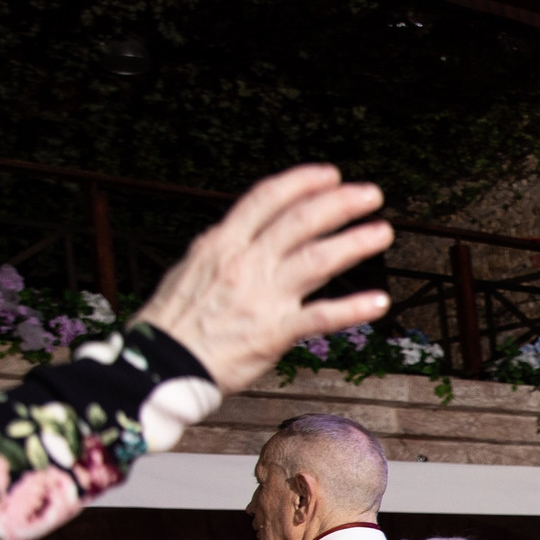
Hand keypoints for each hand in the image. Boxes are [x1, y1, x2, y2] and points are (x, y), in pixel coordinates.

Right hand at [133, 165, 395, 393]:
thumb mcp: (190, 269)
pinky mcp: (273, 333)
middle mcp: (244, 264)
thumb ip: (224, 250)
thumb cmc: (172, 323)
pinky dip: (353, 308)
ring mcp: (261, 297)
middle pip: (300, 221)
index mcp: (221, 244)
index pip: (266, 199)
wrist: (157, 365)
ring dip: (355, 243)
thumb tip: (242, 231)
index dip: (302, 182)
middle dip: (340, 203)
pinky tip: (379, 301)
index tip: (330, 174)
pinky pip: (321, 317)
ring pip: (317, 260)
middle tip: (370, 194)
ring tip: (382, 232)